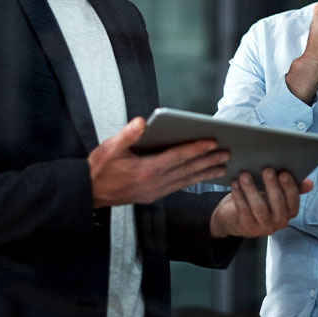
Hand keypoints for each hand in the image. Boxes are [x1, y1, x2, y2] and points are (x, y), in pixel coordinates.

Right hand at [88, 117, 228, 207]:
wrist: (89, 192)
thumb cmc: (100, 168)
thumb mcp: (109, 147)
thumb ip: (128, 134)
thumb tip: (143, 121)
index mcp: (146, 170)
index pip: (177, 157)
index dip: (196, 148)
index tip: (212, 141)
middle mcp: (154, 183)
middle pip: (187, 170)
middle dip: (208, 161)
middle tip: (227, 153)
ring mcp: (155, 191)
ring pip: (186, 181)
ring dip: (205, 173)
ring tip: (223, 167)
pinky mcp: (154, 195)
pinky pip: (179, 187)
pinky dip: (193, 181)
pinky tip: (202, 176)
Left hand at [209, 169, 313, 237]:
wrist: (234, 216)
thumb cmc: (258, 199)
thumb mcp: (274, 192)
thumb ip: (291, 187)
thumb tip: (309, 183)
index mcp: (289, 212)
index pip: (293, 201)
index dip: (289, 187)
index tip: (283, 173)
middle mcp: (279, 222)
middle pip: (277, 204)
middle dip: (272, 186)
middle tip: (266, 169)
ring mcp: (263, 227)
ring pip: (259, 207)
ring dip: (251, 189)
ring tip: (244, 175)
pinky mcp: (247, 228)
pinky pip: (243, 210)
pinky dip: (239, 195)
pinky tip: (235, 183)